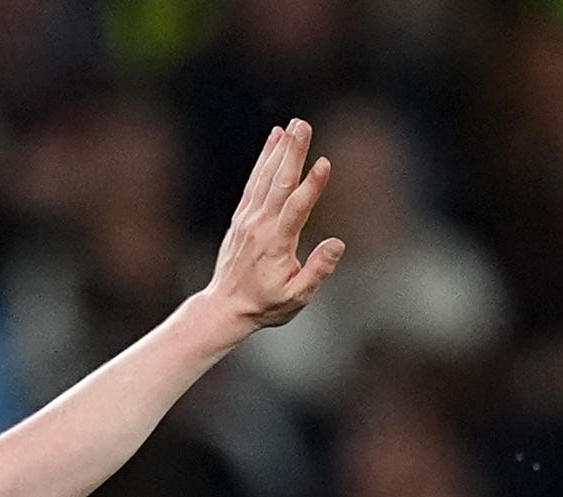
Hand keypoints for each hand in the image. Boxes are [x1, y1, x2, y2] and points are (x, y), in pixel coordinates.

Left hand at [203, 119, 342, 330]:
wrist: (225, 306)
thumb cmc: (266, 305)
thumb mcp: (297, 298)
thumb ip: (317, 271)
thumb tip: (337, 243)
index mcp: (277, 244)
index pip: (296, 209)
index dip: (312, 186)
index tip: (324, 163)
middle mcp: (260, 225)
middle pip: (279, 183)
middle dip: (293, 152)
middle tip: (304, 125)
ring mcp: (249, 218)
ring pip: (266, 177)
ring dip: (280, 149)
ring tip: (293, 125)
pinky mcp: (242, 215)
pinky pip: (255, 181)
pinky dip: (264, 159)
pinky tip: (274, 140)